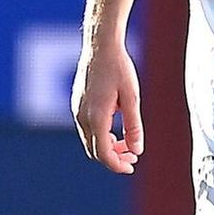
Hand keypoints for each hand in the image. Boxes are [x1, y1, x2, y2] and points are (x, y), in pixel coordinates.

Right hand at [72, 40, 142, 173]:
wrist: (100, 46)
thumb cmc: (119, 68)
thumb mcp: (132, 97)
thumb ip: (134, 125)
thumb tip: (137, 149)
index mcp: (96, 117)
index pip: (103, 153)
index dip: (116, 165)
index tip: (131, 168)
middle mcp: (81, 116)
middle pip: (94, 150)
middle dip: (113, 158)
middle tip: (133, 157)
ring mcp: (76, 110)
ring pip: (90, 140)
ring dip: (107, 147)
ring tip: (127, 145)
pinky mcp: (77, 104)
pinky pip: (87, 129)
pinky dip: (101, 136)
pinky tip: (116, 131)